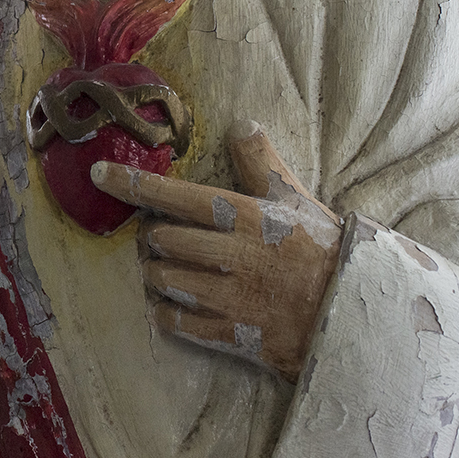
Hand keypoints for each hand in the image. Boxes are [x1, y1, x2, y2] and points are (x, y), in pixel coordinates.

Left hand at [91, 120, 342, 381]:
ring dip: (158, 273)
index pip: (175, 195)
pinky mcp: (232, 334)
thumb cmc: (325, 252)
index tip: (99, 173)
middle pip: (161, 240)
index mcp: (245, 218)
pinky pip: (176, 323)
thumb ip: (261, 164)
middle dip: (153, 238)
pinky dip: (166, 313)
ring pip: (163, 280)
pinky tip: (171, 305)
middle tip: (163, 238)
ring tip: (169, 268)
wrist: (359, 317)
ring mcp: (230, 298)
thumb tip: (242, 123)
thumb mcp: (296, 200)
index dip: (132, 183)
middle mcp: (231, 256)